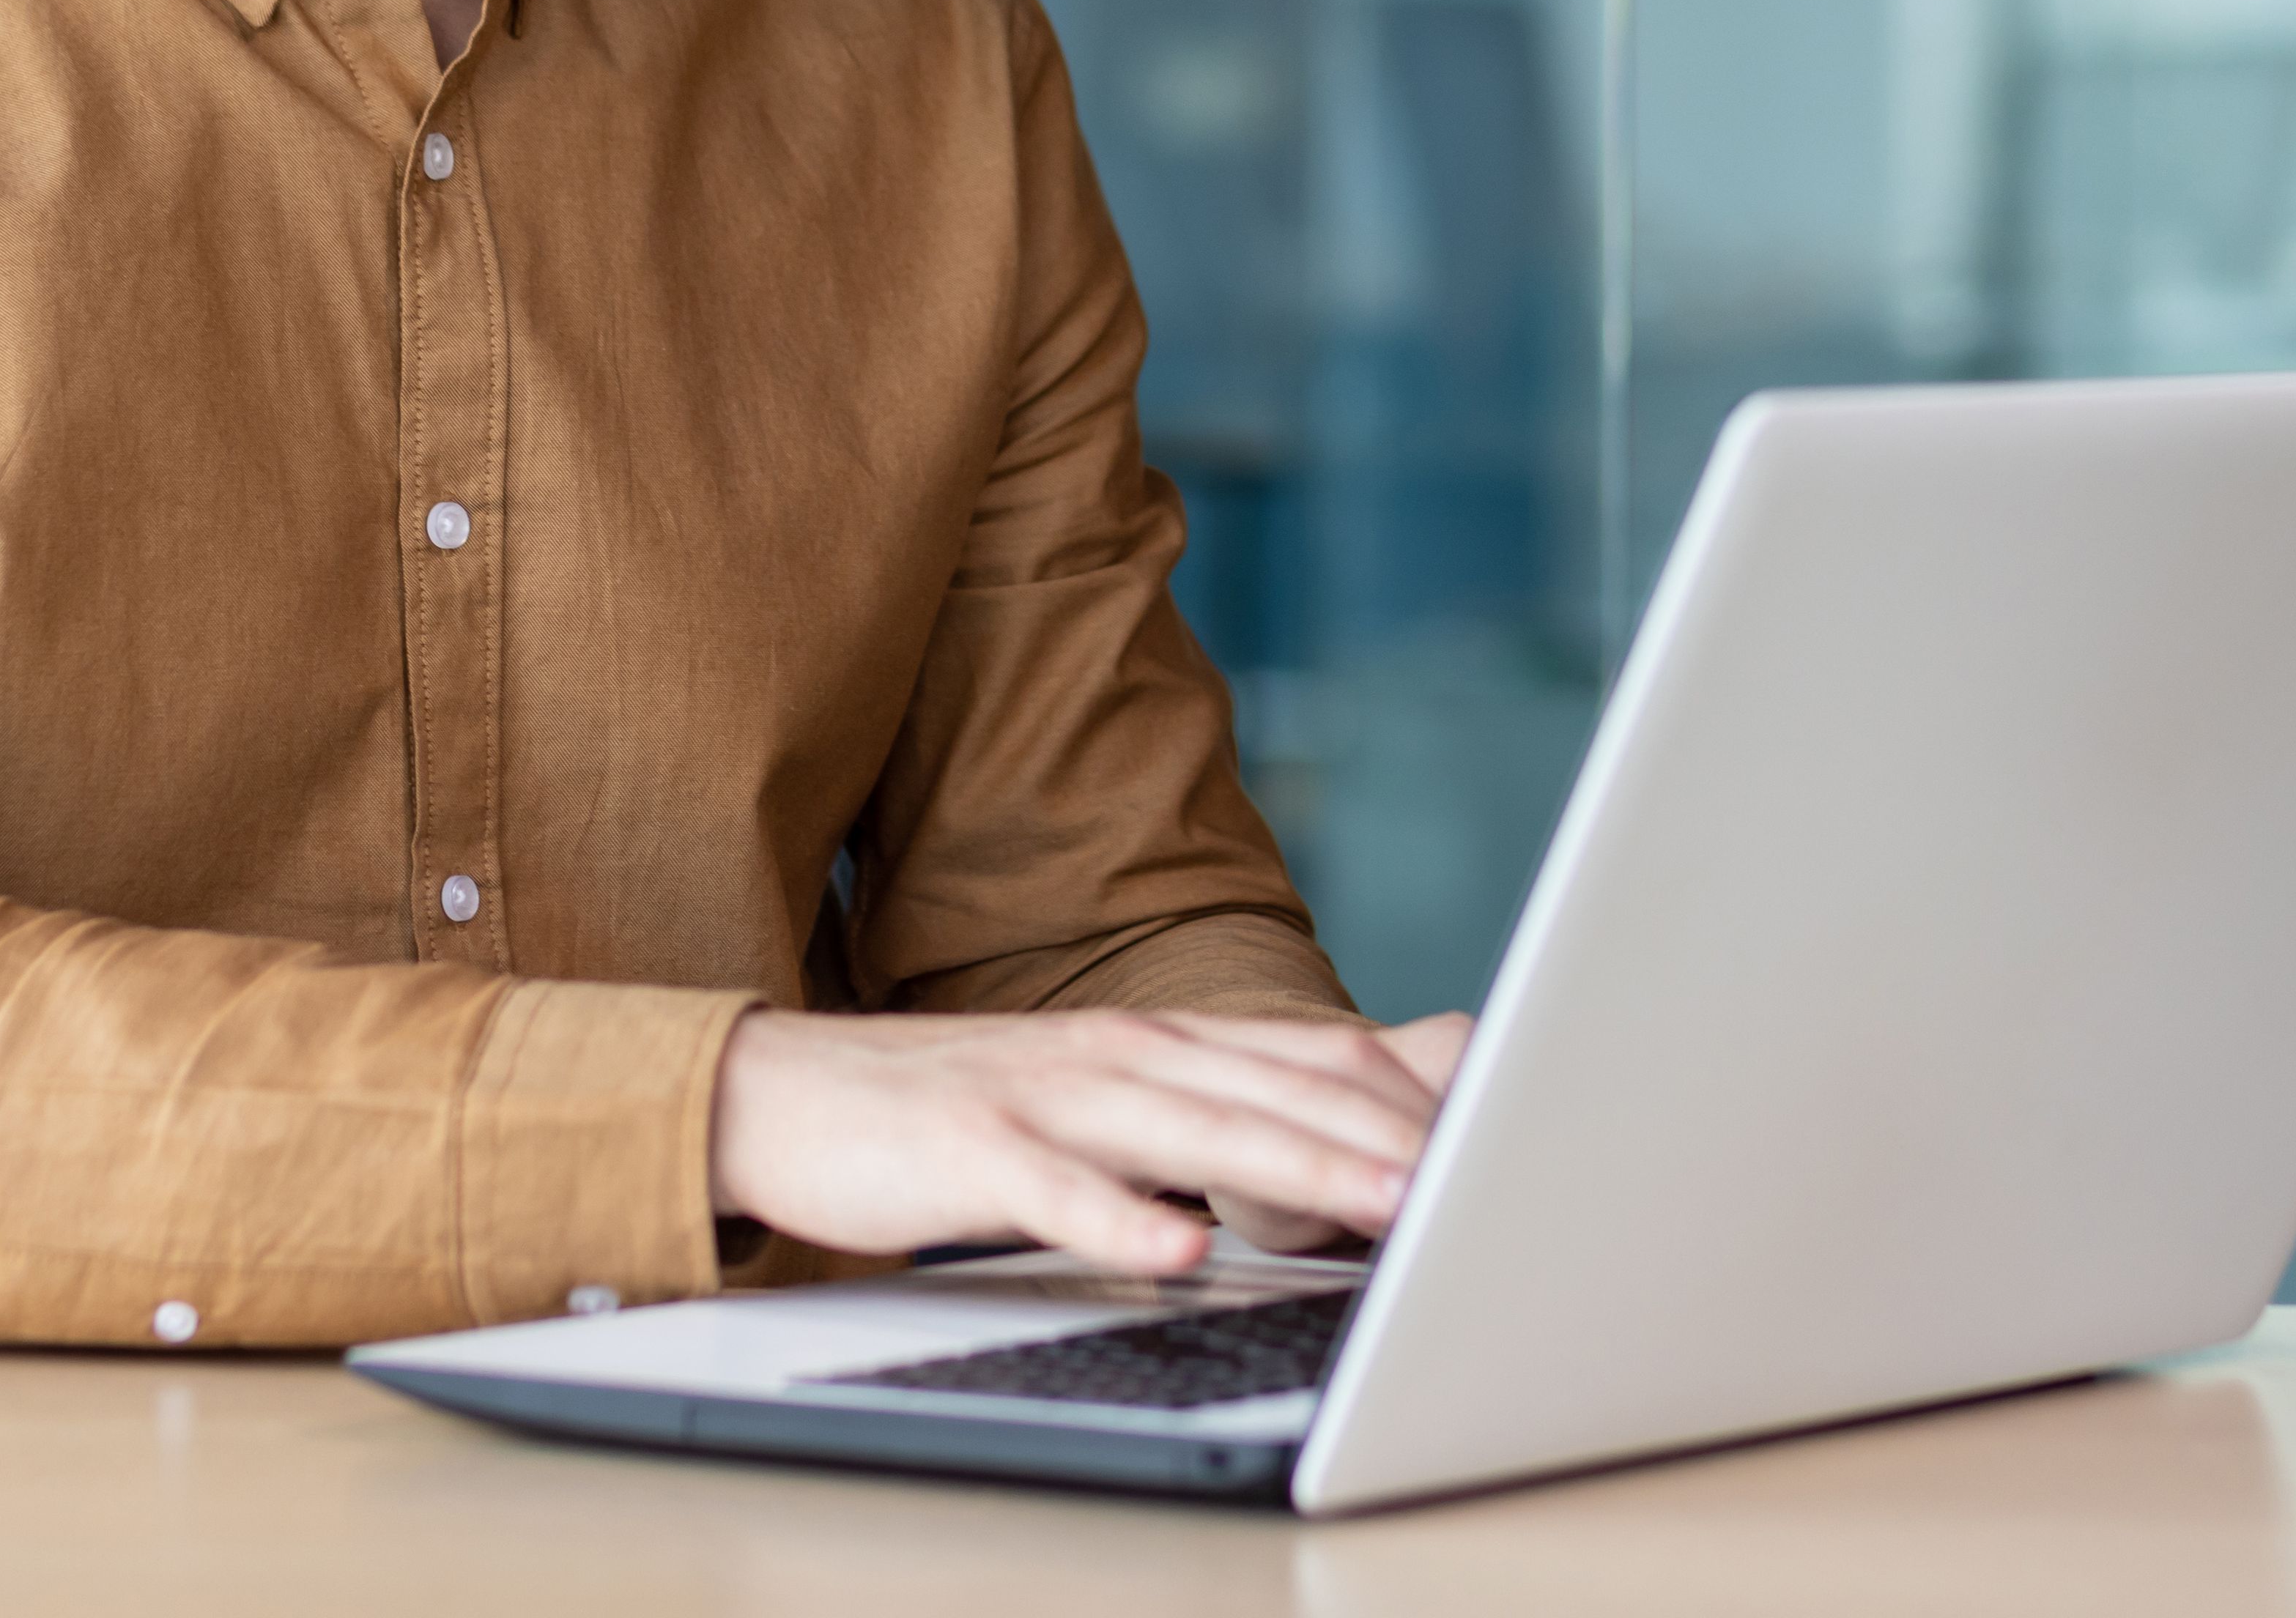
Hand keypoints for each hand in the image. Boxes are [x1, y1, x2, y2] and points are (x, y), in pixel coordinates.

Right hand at [708, 1008, 1477, 1276]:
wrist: (791, 1093)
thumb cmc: (972, 1115)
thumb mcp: (1114, 1101)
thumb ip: (1222, 1109)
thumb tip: (1351, 1133)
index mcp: (1166, 1043)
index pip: (1317, 1060)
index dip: (1413, 1101)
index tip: (1504, 1147)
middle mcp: (1123, 1055)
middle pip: (1281, 1091)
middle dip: (1392, 1141)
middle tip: (1487, 1189)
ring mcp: (1047, 1098)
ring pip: (1197, 1132)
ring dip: (1301, 1174)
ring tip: (1393, 1210)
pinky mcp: (972, 1150)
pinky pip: (1056, 1192)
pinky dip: (1121, 1221)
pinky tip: (1177, 1251)